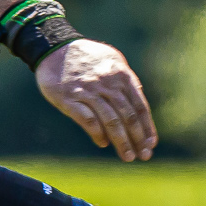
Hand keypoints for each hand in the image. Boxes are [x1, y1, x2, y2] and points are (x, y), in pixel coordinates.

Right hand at [38, 39, 155, 161]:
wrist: (54, 48)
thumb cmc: (86, 58)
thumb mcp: (112, 61)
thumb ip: (126, 82)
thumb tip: (138, 106)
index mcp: (121, 75)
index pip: (139, 106)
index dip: (147, 127)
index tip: (151, 143)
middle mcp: (107, 84)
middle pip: (128, 117)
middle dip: (138, 139)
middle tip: (144, 156)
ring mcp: (88, 91)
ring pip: (111, 121)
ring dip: (121, 142)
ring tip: (127, 156)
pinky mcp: (69, 98)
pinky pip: (87, 120)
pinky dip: (97, 134)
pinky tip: (103, 143)